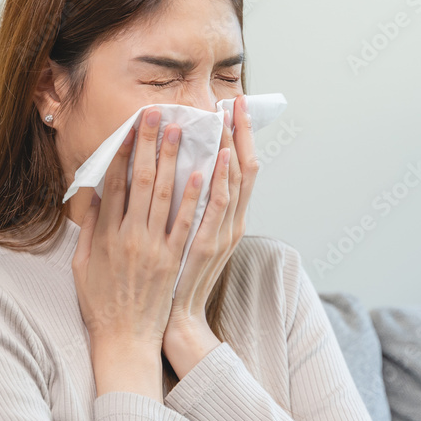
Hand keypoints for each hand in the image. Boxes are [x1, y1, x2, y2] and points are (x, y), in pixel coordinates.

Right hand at [71, 107, 204, 358]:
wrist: (124, 339)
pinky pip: (186, 222)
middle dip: (148, 143)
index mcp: (106, 235)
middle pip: (140, 180)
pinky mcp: (174, 260)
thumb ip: (89, 230)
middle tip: (156, 114)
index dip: (121, 152)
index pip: (113, 183)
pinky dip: (194, 196)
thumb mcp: (83, 265)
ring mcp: (153, 247)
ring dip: (173, 158)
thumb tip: (94, 197)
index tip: (128, 128)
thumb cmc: (102, 305)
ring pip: (164, 194)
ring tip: (180, 129)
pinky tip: (203, 171)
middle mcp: (129, 236)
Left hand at [163, 94, 258, 342]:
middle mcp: (231, 224)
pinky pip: (213, 209)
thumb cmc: (178, 281)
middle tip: (234, 100)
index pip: (240, 169)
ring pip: (231, 182)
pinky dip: (218, 183)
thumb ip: (192, 210)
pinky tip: (216, 158)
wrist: (177, 320)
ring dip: (228, 147)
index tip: (232, 108)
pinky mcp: (204, 246)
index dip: (239, 138)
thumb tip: (186, 175)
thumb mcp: (193, 242)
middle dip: (239, 133)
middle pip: (243, 168)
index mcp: (227, 221)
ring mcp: (220, 235)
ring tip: (224, 116)